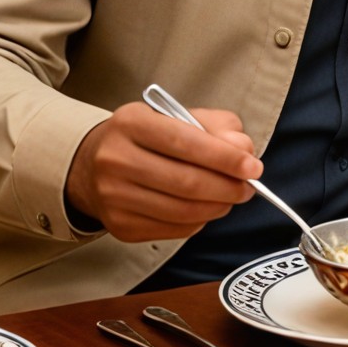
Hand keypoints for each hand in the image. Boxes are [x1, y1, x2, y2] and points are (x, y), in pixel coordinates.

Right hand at [65, 103, 260, 244]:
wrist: (94, 165)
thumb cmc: (149, 138)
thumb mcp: (180, 117)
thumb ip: (218, 128)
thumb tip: (244, 151)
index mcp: (132, 123)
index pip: (185, 142)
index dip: (225, 158)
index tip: (253, 168)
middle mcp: (115, 159)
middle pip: (186, 182)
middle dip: (228, 187)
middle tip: (248, 187)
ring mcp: (113, 196)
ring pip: (182, 211)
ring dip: (218, 207)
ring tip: (231, 197)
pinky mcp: (120, 225)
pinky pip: (174, 229)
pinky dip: (199, 221)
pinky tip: (205, 208)